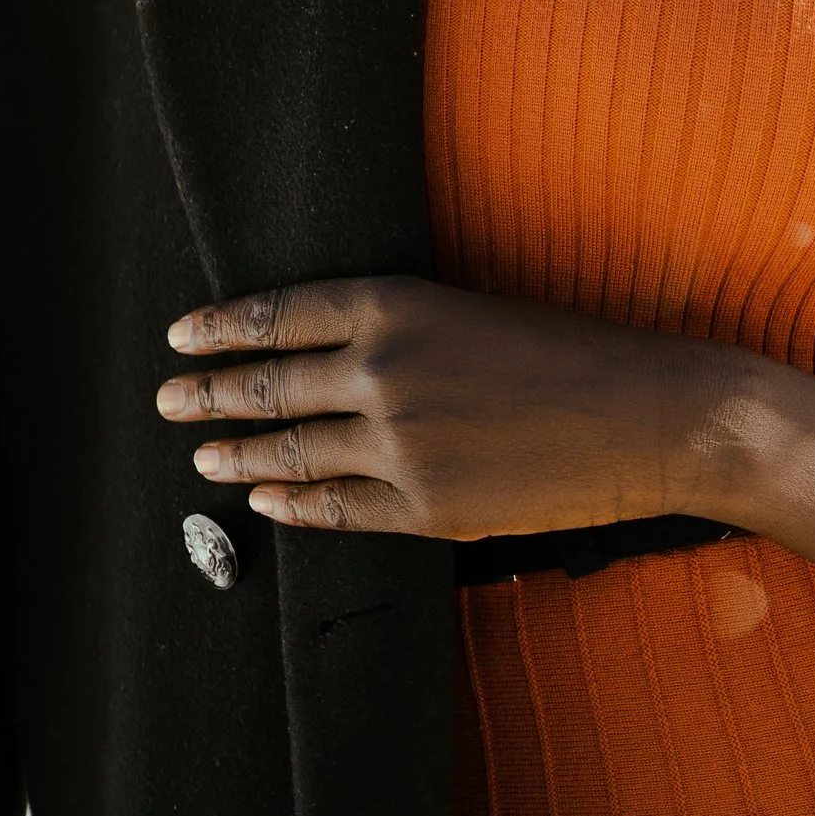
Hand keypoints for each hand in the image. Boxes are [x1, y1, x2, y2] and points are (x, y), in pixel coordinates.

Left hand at [155, 273, 814, 669]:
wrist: (648, 414)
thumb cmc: (569, 351)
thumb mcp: (474, 313)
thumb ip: (400, 332)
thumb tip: (329, 354)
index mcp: (398, 305)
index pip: (281, 315)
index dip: (222, 327)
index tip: (180, 333)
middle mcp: (387, 370)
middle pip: (269, 384)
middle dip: (208, 393)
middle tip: (167, 398)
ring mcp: (402, 444)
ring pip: (291, 452)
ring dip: (236, 453)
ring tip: (199, 455)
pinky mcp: (427, 507)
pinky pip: (338, 509)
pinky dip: (292, 503)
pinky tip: (264, 499)